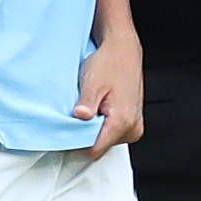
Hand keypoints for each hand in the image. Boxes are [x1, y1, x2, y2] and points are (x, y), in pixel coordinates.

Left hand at [74, 31, 144, 162]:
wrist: (123, 50)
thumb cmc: (109, 62)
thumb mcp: (93, 82)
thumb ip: (86, 103)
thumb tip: (79, 119)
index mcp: (123, 121)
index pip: (94, 150)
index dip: (76, 142)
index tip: (66, 130)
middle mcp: (132, 128)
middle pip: (100, 147)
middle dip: (85, 134)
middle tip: (77, 114)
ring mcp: (134, 126)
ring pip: (105, 140)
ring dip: (93, 129)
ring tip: (89, 107)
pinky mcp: (133, 123)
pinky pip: (112, 132)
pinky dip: (101, 124)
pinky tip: (97, 108)